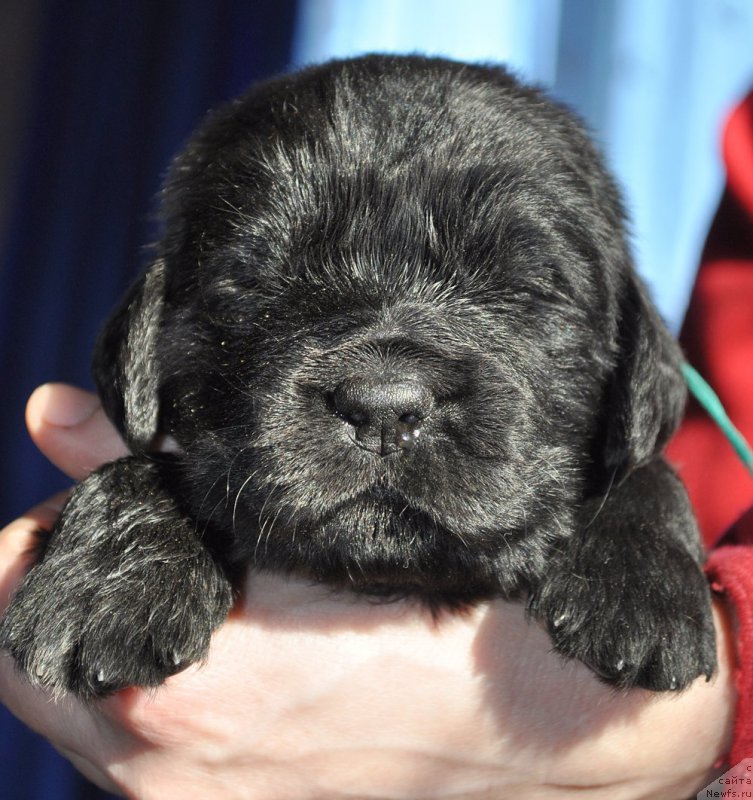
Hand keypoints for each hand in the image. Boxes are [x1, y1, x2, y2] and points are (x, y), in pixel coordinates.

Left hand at [0, 384, 735, 798]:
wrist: (567, 729)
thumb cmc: (471, 617)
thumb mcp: (323, 525)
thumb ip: (175, 474)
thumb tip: (55, 410)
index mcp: (187, 700)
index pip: (21, 604)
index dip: (51, 531)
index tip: (104, 487)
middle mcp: (174, 780)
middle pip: (42, 662)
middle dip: (79, 574)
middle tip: (154, 515)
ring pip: (88, 708)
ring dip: (126, 620)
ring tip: (202, 561)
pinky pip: (144, 746)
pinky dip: (162, 669)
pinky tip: (228, 619)